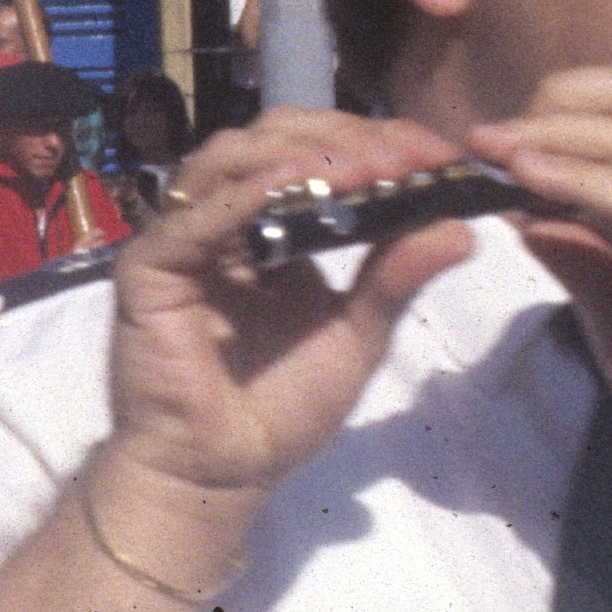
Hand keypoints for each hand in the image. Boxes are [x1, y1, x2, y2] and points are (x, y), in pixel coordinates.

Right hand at [104, 111, 483, 515]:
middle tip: (404, 157)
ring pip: (230, 157)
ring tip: (360, 170)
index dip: (374, 142)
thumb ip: (396, 277)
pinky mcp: (148, 267)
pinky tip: (291, 187)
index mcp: (271, 225)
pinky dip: (242, 195)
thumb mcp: (357, 335)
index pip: (317, 154)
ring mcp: (182, 237)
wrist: (221, 473)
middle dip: (345, 140)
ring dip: (300, 156)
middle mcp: (223, 217)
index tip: (434, 152)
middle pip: (274, 138)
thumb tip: (462, 227)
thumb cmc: (282, 409)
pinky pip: (192, 218)